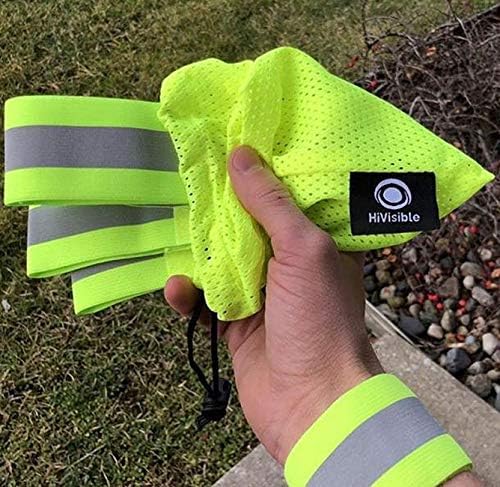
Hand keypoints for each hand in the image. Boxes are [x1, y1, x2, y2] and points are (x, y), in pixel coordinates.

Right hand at [165, 145, 381, 463]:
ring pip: (223, 262)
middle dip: (222, 209)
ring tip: (179, 232)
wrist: (311, 404)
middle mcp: (291, 266)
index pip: (289, 198)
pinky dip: (189, 295)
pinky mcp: (237, 325)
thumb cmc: (318, 320)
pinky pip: (206, 302)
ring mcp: (262, 296)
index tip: (234, 146)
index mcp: (318, 244)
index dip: (263, 173)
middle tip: (194, 180)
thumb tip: (241, 156)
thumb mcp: (303, 250)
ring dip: (201, 252)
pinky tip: (176, 288)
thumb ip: (272, 204)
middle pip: (250, 227)